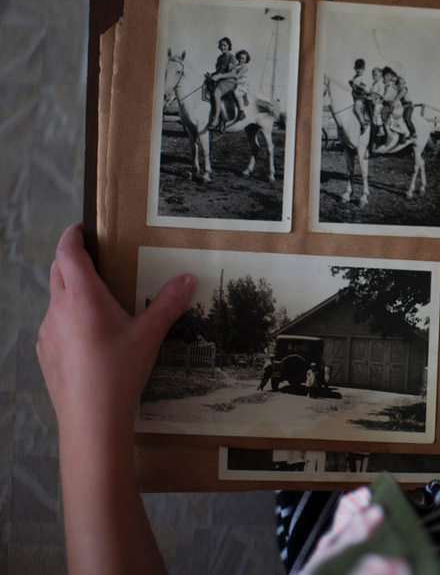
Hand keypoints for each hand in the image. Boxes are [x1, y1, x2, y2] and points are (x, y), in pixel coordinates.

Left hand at [36, 223, 195, 439]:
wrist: (91, 419)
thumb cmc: (118, 372)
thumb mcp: (150, 335)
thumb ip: (169, 304)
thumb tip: (187, 278)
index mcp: (82, 297)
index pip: (67, 253)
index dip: (72, 236)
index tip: (81, 228)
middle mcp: (58, 309)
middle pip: (57, 271)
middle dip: (71, 259)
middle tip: (95, 258)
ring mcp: (47, 332)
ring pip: (56, 300)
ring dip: (71, 291)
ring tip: (99, 301)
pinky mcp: (45, 353)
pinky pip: (55, 325)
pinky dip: (69, 319)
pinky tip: (90, 337)